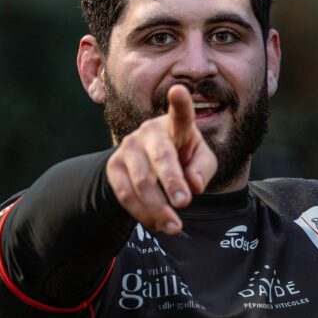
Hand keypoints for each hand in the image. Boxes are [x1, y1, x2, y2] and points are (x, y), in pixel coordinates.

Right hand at [105, 85, 217, 233]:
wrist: (152, 166)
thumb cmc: (185, 159)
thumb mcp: (202, 162)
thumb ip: (203, 170)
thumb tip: (194, 185)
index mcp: (176, 126)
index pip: (180, 114)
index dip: (180, 102)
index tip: (178, 90)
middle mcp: (149, 132)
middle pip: (161, 157)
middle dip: (172, 182)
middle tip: (185, 203)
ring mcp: (128, 148)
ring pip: (141, 182)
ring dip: (158, 207)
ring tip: (175, 227)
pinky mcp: (114, 167)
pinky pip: (126, 195)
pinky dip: (144, 214)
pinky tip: (159, 224)